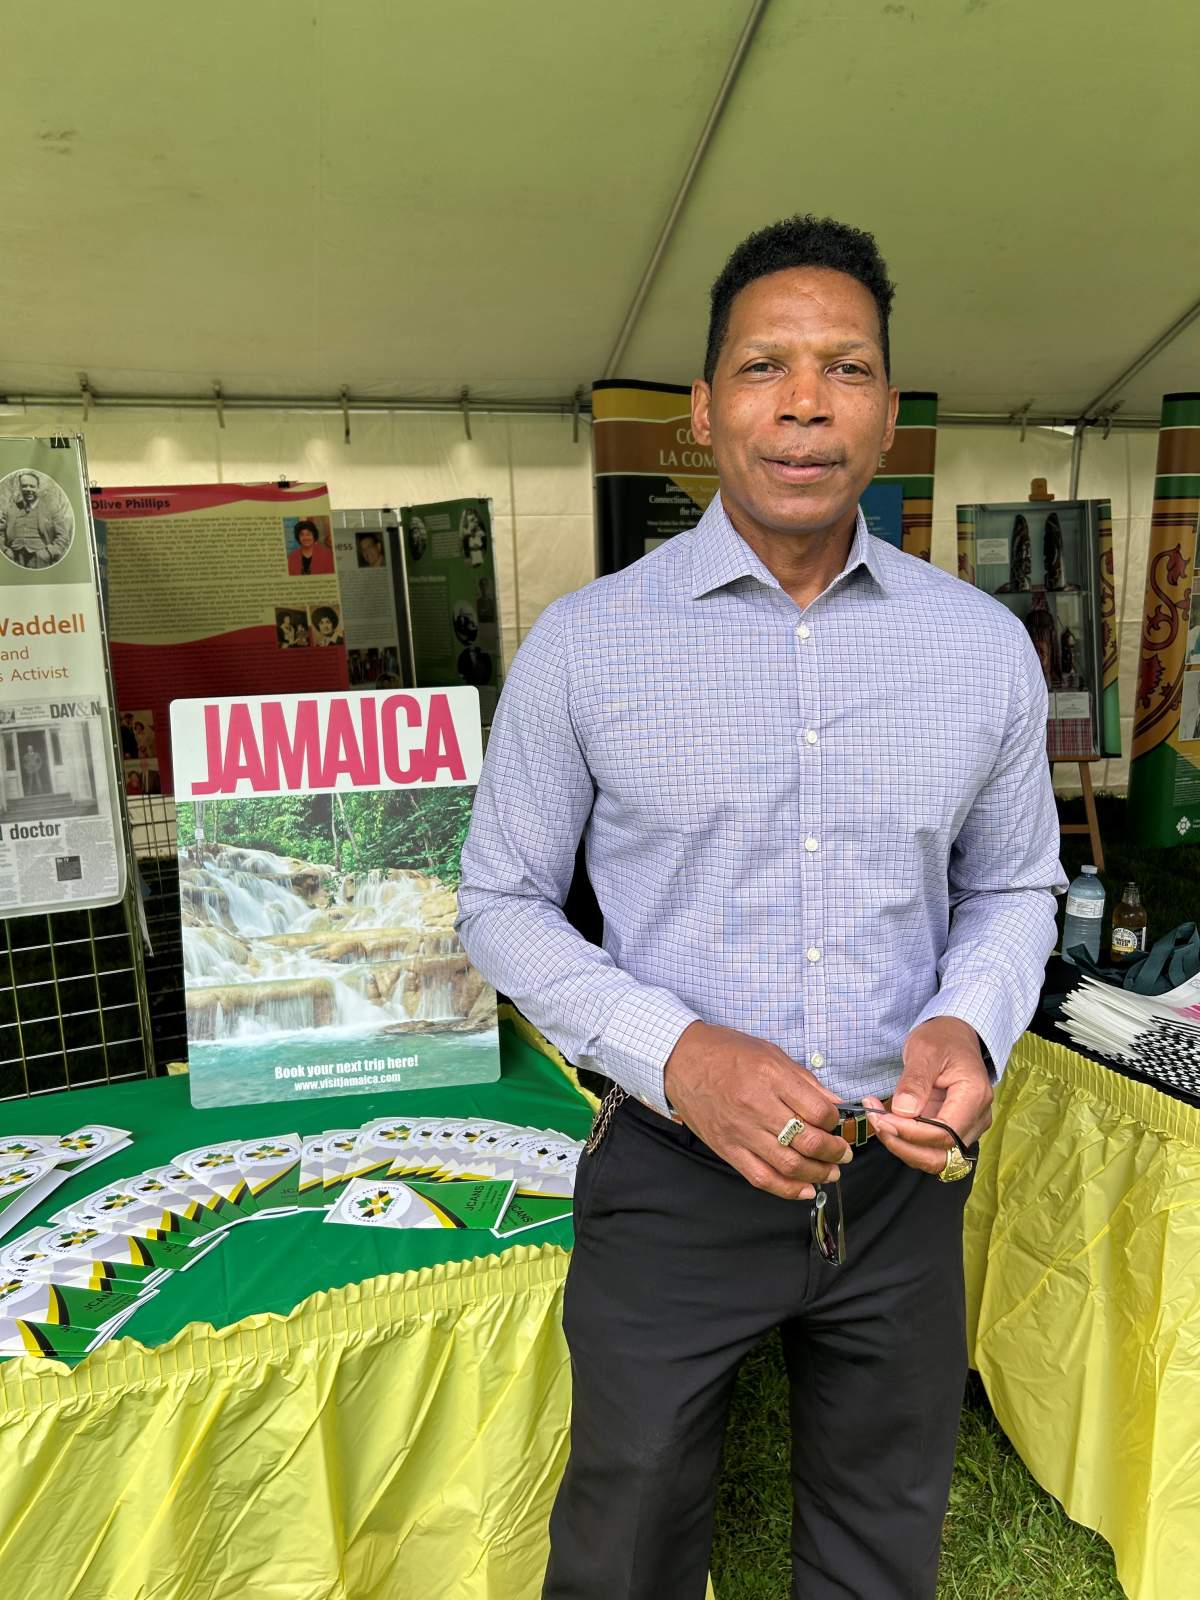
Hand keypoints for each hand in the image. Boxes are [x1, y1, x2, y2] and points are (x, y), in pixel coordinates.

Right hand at [663, 1021, 849, 1199]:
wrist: (680, 1060)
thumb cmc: (726, 1051)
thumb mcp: (770, 1053)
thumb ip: (804, 1081)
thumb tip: (835, 1103)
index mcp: (770, 1077)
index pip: (818, 1111)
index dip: (836, 1121)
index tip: (837, 1122)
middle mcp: (756, 1105)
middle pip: (808, 1141)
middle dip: (834, 1152)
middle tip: (843, 1153)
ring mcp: (740, 1131)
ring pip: (788, 1164)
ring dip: (817, 1173)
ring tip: (831, 1172)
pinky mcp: (727, 1148)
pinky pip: (760, 1177)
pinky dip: (787, 1189)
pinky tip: (804, 1189)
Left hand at [863, 1017, 992, 1175]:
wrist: (954, 1036)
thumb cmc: (942, 1039)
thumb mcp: (924, 1051)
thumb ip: (914, 1082)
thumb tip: (903, 1112)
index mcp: (974, 1096)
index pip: (944, 1133)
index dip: (910, 1133)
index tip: (881, 1118)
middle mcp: (977, 1118)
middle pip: (941, 1153)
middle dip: (903, 1144)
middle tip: (876, 1121)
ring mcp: (968, 1127)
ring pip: (935, 1156)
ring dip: (902, 1145)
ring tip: (878, 1119)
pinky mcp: (954, 1129)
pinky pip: (930, 1147)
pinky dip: (906, 1141)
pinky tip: (888, 1121)